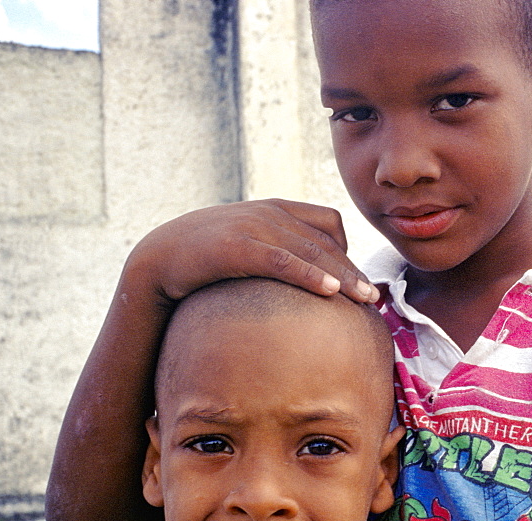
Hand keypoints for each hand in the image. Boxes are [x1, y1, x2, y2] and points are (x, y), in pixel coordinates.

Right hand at [126, 198, 377, 304]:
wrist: (157, 259)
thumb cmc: (206, 261)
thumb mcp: (249, 249)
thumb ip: (278, 254)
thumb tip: (310, 280)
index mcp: (276, 210)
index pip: (328, 222)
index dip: (348, 251)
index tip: (361, 281)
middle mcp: (270, 213)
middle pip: (327, 240)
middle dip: (354, 270)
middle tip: (375, 298)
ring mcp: (254, 226)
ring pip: (312, 251)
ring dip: (343, 276)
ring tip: (366, 300)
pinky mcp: (237, 246)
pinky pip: (283, 262)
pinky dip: (310, 275)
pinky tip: (331, 294)